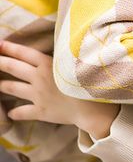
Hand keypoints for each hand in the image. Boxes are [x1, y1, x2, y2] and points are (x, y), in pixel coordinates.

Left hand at [0, 41, 118, 138]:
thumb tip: (53, 55)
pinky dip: (15, 113)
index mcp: (49, 65)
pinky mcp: (41, 111)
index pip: (25, 53)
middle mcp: (39, 78)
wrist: (93, 108)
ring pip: (12, 88)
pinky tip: (11, 114)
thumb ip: (62, 62)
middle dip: (0, 62)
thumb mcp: (75, 67)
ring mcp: (38, 95)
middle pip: (14, 67)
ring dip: (2, 85)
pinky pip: (22, 112)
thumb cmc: (90, 83)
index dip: (10, 48)